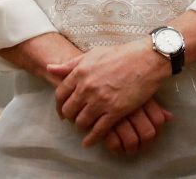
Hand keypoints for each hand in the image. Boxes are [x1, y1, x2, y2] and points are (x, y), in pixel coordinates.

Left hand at [47, 41, 170, 146]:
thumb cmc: (121, 54)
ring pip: (82, 122)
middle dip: (70, 117)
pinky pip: (98, 130)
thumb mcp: (93, 54)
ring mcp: (101, 100)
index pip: (60, 94)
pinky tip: (88, 142)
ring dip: (81, 126)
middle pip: (69, 110)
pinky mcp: (115, 111)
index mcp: (80, 72)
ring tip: (84, 127)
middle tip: (74, 120)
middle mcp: (87, 87)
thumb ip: (70, 64)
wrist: (146, 59)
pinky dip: (91, 139)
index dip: (59, 106)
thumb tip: (50, 68)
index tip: (62, 112)